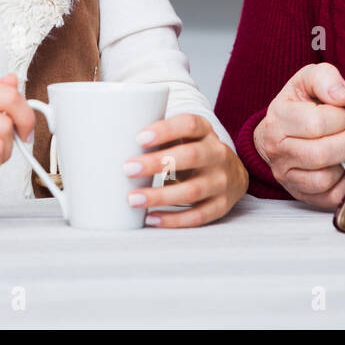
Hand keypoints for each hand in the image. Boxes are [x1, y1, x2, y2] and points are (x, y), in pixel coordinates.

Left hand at [123, 114, 247, 227]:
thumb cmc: (194, 151)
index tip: (139, 138)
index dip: (166, 129)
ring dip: (160, 196)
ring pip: (193, 190)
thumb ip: (159, 136)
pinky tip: (151, 218)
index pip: (190, 125)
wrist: (233, 174)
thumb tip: (112, 139)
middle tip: (127, 168)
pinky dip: (173, 219)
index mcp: (206, 132)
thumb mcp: (184, 137)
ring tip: (133, 198)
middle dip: (157, 163)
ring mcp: (222, 182)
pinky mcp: (221, 206)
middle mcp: (218, 155)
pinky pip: (197, 216)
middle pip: (191, 156)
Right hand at [252, 62, 344, 209]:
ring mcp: (286, 175)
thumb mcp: (308, 80)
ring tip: (344, 149)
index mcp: (277, 118)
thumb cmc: (298, 105)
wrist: (279, 132)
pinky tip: (343, 167)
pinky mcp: (300, 193)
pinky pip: (329, 197)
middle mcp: (277, 149)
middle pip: (321, 154)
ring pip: (324, 179)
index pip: (315, 123)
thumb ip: (326, 78)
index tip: (342, 113)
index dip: (340, 117)